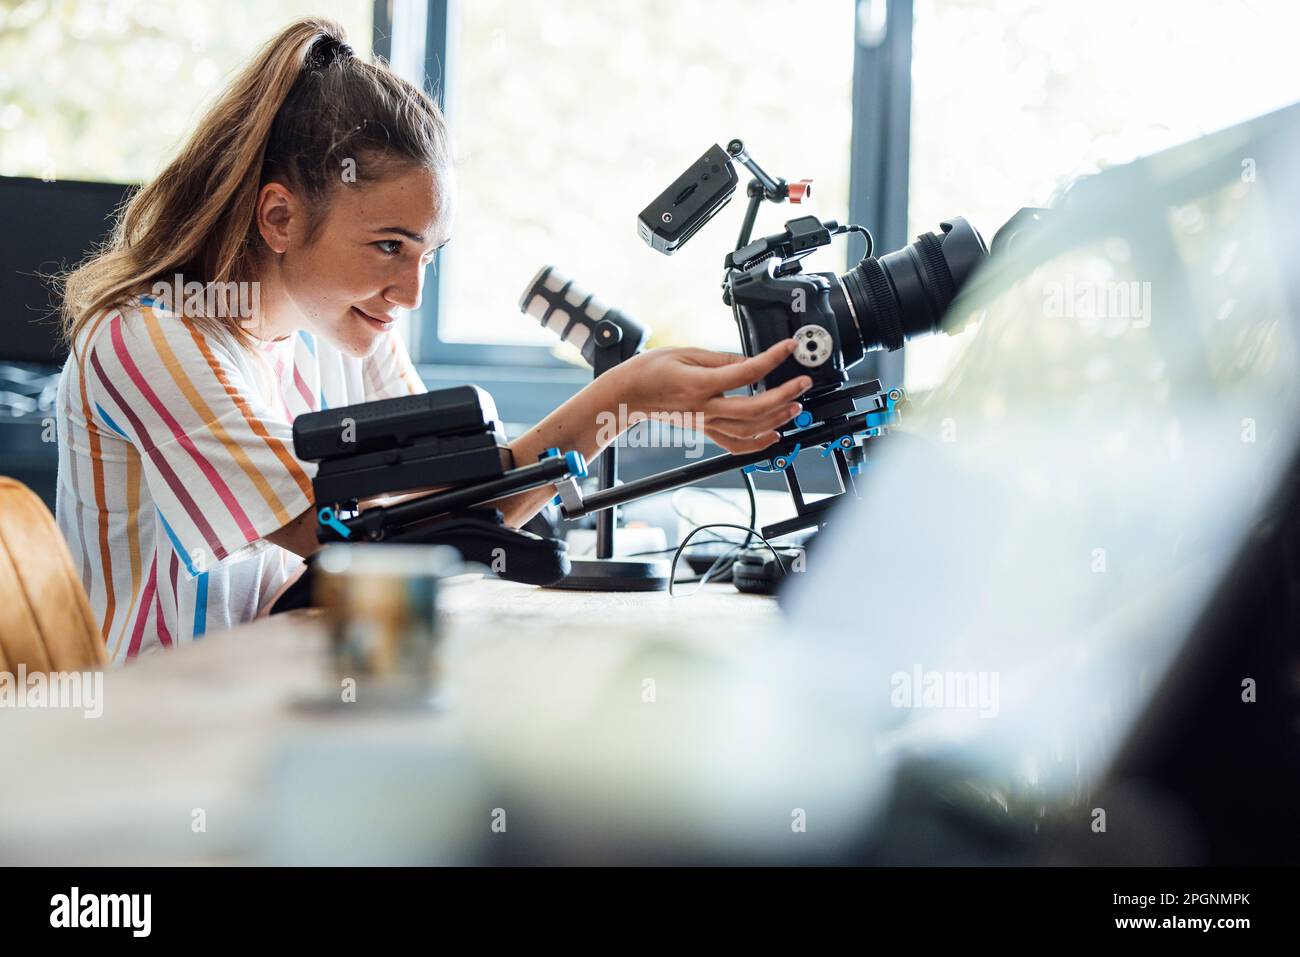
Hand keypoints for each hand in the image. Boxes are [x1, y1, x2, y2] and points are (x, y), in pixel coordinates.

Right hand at [612, 339, 812, 452]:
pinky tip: (774, 435)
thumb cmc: (649, 371)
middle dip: (784, 395)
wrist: (627, 395)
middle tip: (802, 382)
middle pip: (754, 408)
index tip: (789, 347)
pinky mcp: (704, 430)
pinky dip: (758, 443)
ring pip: (749, 429)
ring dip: (777, 419)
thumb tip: (749, 358)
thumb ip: (720, 358)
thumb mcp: (685, 352)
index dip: (772, 358)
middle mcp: (706, 407)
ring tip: (795, 405)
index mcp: (700, 384)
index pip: (746, 371)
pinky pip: (735, 444)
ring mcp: (706, 422)